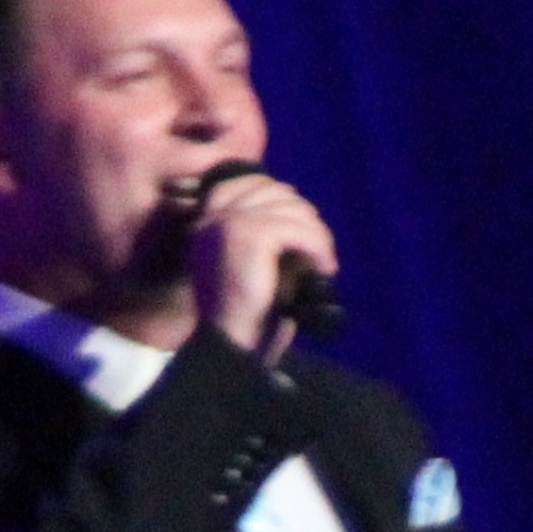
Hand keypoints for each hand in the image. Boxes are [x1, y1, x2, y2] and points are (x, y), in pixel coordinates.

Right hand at [189, 168, 337, 355]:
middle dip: (306, 220)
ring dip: (317, 236)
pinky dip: (319, 248)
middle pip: (277, 191)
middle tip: (320, 254)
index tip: (306, 235)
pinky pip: (299, 228)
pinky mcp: (251, 234)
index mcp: (207, 223)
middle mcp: (213, 217)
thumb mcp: (252, 268)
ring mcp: (229, 222)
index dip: (286, 202)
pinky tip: (324, 269)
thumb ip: (266, 238)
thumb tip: (305, 215)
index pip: (252, 183)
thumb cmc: (246, 320)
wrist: (232, 348)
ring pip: (292, 208)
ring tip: (324, 265)